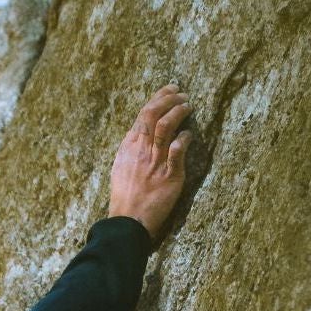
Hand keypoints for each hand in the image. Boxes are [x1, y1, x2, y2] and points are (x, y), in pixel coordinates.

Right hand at [108, 84, 191, 239]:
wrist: (128, 221)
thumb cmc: (126, 196)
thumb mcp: (121, 166)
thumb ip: (132, 148)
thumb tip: (141, 132)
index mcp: (129, 146)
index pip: (144, 113)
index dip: (159, 97)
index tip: (170, 90)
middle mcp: (141, 150)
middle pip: (154, 113)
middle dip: (170, 98)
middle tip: (182, 94)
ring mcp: (155, 161)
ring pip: (166, 126)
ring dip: (178, 112)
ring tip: (188, 106)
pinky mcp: (169, 175)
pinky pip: (178, 150)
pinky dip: (185, 138)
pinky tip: (189, 135)